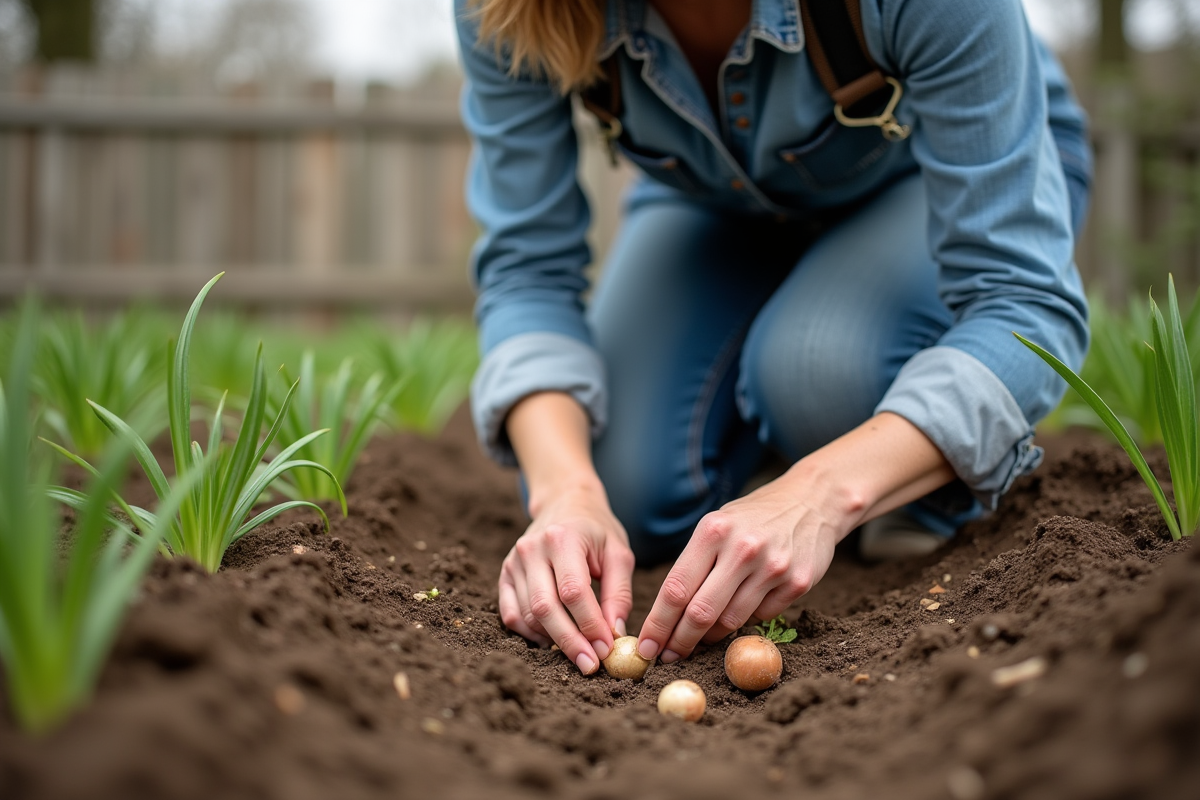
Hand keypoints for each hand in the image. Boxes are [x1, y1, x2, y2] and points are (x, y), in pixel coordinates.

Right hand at [498, 484, 634, 674]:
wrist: (564, 503)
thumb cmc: (596, 531)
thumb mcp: (619, 554)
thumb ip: (619, 594)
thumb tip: (615, 635)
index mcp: (563, 539)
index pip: (573, 591)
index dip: (589, 625)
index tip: (607, 650)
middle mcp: (531, 549)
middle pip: (546, 608)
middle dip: (570, 642)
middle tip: (591, 666)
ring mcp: (513, 562)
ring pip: (529, 616)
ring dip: (553, 641)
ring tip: (579, 651)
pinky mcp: (505, 575)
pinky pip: (512, 615)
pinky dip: (531, 634)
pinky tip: (553, 639)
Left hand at [634, 472, 849, 663]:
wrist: (811, 501)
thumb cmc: (752, 518)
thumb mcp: (717, 526)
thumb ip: (694, 565)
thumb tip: (667, 617)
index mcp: (713, 531)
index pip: (676, 588)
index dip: (657, 624)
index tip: (645, 647)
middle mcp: (742, 549)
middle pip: (700, 613)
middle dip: (679, 642)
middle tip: (668, 657)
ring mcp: (773, 567)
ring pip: (731, 621)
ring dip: (711, 637)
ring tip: (701, 639)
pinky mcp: (798, 583)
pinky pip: (761, 618)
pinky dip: (746, 622)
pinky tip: (741, 610)